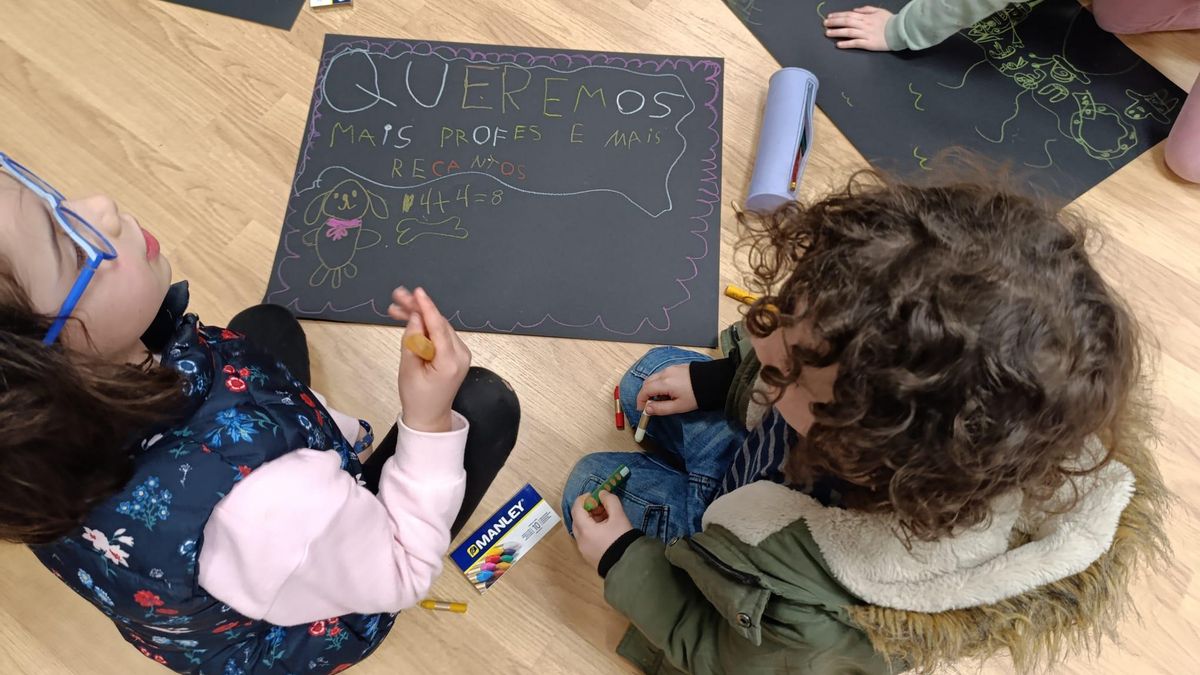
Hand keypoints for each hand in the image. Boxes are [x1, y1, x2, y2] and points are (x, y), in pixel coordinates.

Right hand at [388, 287, 471, 432]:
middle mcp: (460, 355)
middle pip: (438, 324)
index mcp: (450, 362)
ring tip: (395, 306)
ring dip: (418, 316)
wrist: (429, 417)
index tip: (417, 292)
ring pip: (438, 327)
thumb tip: (414, 317)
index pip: (438, 328)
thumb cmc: (417, 397)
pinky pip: (439, 335)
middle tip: (397, 296)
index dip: (427, 308)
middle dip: (417, 309)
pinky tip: (407, 318)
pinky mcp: (454, 354)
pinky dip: (424, 327)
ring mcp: (460, 353)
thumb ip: (412, 341)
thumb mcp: (408, 369)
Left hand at [571, 491, 634, 570]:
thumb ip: (610, 501)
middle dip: (588, 509)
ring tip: (607, 518)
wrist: (628, 565)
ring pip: (582, 530)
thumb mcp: (619, 517)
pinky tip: (606, 531)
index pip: (577, 508)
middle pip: (578, 519)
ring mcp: (583, 550)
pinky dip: (592, 531)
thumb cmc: (622, 539)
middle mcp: (580, 540)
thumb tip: (602, 494)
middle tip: (602, 506)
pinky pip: (586, 539)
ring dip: (591, 520)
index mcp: (585, 530)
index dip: (584, 499)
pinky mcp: (589, 557)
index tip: (595, 495)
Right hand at [635, 363, 697, 415]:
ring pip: (654, 378)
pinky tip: (668, 391)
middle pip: (647, 382)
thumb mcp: (678, 406)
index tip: (642, 410)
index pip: (645, 390)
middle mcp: (665, 373)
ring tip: (660, 399)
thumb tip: (647, 410)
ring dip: (652, 388)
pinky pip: (662, 374)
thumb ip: (660, 408)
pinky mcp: (676, 367)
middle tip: (650, 406)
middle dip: (645, 394)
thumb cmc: (696, 396)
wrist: (712, 381)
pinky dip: (659, 383)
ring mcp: (670, 368)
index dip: (640, 401)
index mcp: (664, 383)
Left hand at [825, 6, 892, 50]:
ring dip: (837, 32)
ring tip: (828, 33)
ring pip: (848, 32)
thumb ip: (866, 9)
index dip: (838, 15)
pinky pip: (855, 43)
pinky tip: (838, 44)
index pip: (849, 15)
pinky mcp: (868, 44)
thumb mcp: (879, 11)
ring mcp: (866, 34)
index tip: (829, 17)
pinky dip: (846, 44)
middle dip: (834, 22)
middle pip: (846, 22)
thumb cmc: (890, 21)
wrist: (900, 31)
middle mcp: (864, 24)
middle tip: (825, 24)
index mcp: (866, 16)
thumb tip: (855, 10)